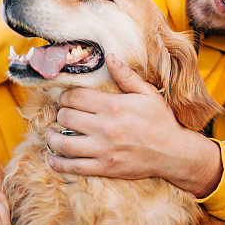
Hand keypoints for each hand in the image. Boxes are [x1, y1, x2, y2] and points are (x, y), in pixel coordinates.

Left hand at [46, 54, 222, 195]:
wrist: (174, 153)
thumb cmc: (161, 121)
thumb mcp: (147, 93)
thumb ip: (126, 75)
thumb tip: (110, 56)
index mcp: (113, 106)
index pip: (76, 97)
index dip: (65, 96)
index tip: (64, 98)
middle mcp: (105, 127)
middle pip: (66, 117)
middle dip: (60, 113)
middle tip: (61, 114)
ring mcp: (103, 149)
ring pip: (64, 143)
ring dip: (51, 137)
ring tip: (50, 133)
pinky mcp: (105, 168)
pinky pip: (74, 166)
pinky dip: (58, 163)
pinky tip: (52, 158)